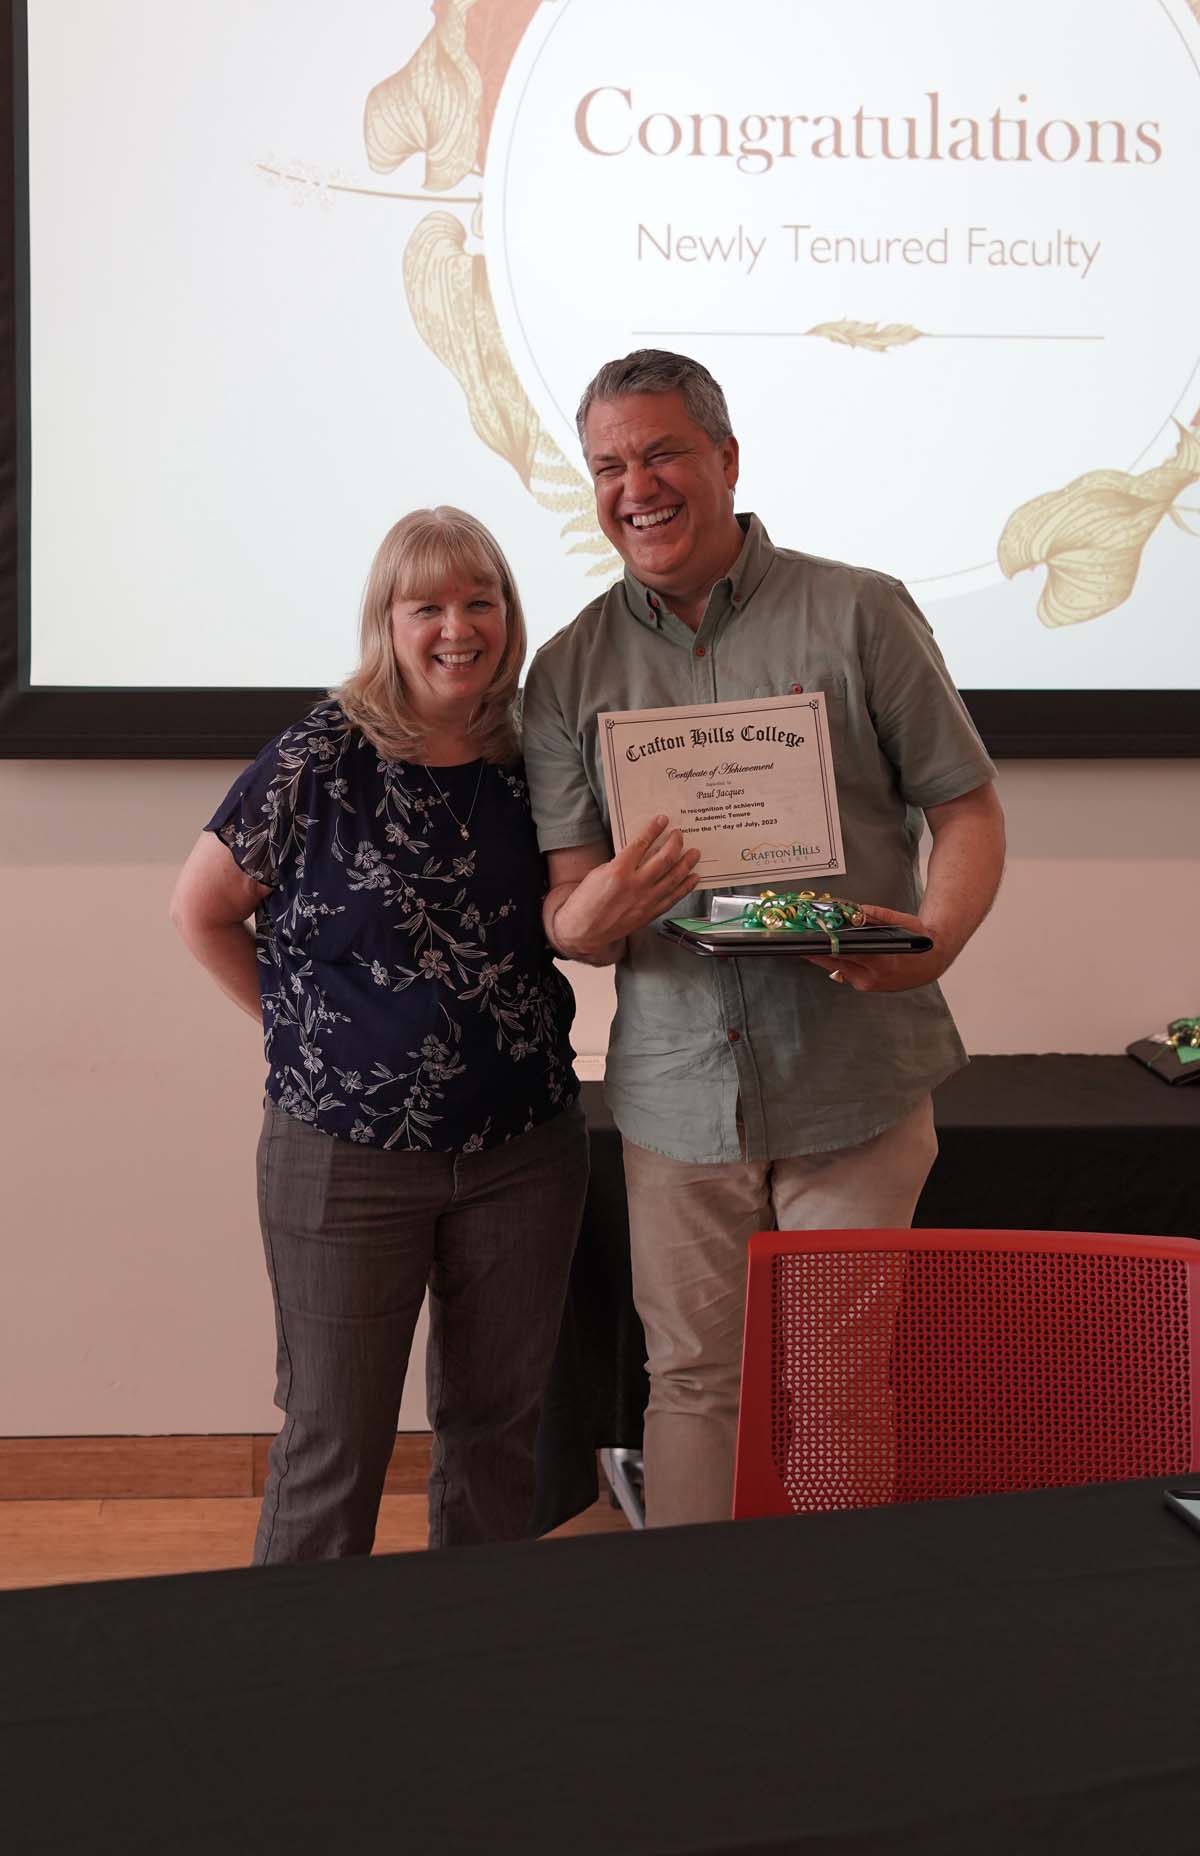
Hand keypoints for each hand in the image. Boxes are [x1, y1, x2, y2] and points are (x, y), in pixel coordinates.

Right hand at [551, 816, 700, 960]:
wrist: (584, 931)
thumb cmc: (586, 902)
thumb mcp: (598, 873)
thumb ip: (620, 862)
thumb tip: (638, 854)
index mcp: (618, 871)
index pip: (641, 843)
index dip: (654, 829)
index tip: (662, 820)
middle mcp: (635, 885)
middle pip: (664, 858)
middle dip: (675, 843)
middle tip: (679, 835)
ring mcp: (645, 900)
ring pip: (674, 877)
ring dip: (687, 863)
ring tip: (694, 853)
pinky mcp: (650, 913)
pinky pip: (673, 897)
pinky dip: (685, 886)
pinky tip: (693, 878)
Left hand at [804, 902, 951, 993]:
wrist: (931, 964)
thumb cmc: (920, 943)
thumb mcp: (903, 923)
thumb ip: (878, 915)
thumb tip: (856, 909)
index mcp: (882, 961)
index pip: (846, 953)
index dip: (825, 947)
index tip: (811, 941)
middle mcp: (873, 976)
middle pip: (836, 963)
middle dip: (817, 952)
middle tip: (802, 942)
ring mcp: (869, 984)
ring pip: (837, 970)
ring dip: (824, 958)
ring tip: (811, 945)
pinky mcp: (866, 987)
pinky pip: (845, 974)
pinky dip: (837, 963)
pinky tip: (828, 954)